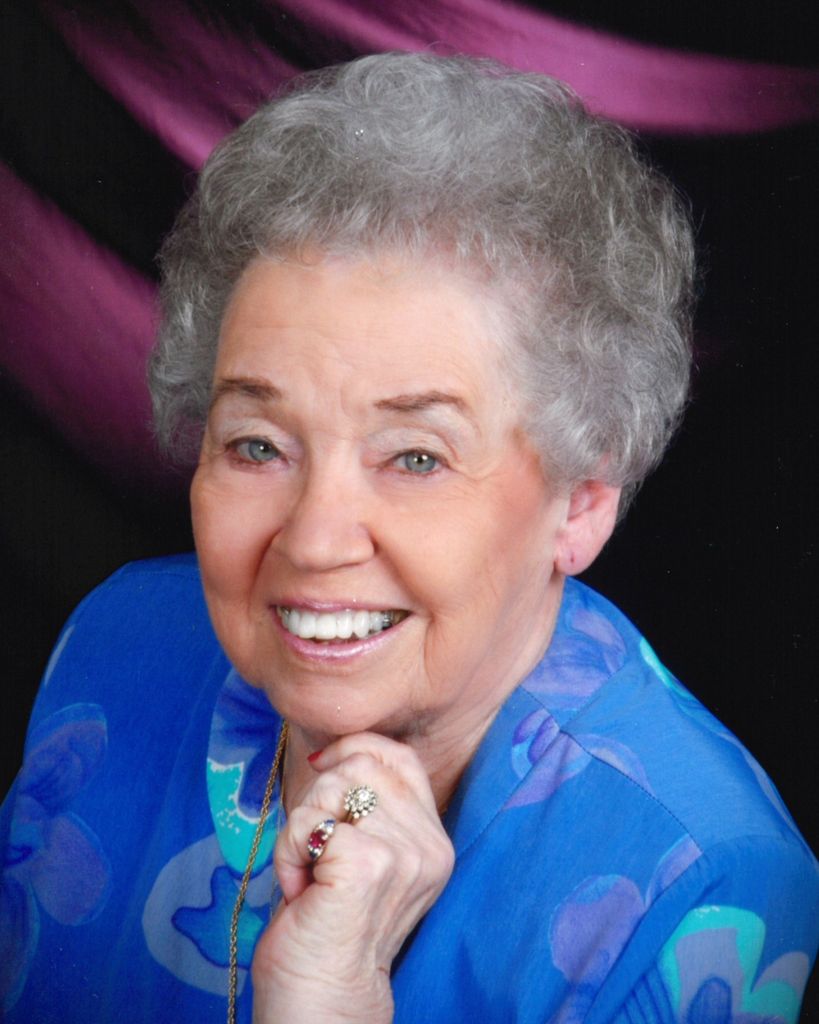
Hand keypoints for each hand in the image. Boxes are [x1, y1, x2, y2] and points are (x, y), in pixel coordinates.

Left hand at [251, 732, 454, 1022]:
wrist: (324, 997)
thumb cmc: (332, 924)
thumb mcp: (368, 857)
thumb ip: (370, 808)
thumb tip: (334, 751)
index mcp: (433, 840)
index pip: (402, 758)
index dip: (357, 748)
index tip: (322, 768)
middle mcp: (428, 845)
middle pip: (360, 766)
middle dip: (317, 799)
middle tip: (314, 851)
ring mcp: (402, 854)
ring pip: (330, 789)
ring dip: (300, 828)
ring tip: (307, 874)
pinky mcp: (367, 863)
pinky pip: (308, 822)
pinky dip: (288, 850)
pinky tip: (298, 887)